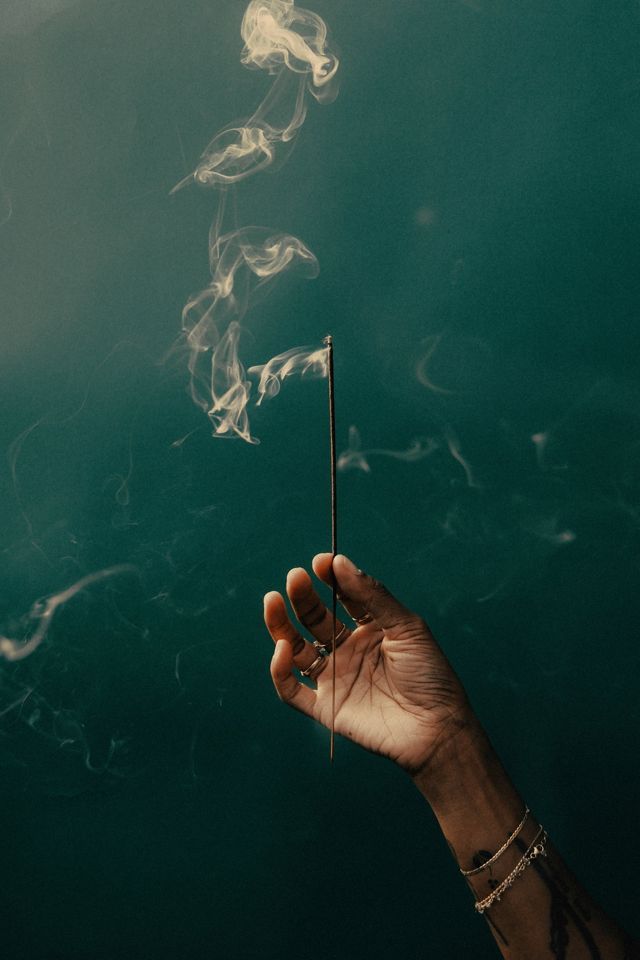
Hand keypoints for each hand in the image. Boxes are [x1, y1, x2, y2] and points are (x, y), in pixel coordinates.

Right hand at [264, 553, 475, 774]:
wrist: (438, 729)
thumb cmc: (430, 675)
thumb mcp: (406, 627)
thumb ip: (372, 596)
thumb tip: (340, 562)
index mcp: (371, 630)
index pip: (342, 598)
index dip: (330, 580)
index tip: (321, 562)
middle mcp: (349, 651)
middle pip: (315, 619)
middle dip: (303, 597)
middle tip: (294, 577)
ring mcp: (335, 679)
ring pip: (296, 649)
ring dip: (280, 625)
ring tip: (272, 600)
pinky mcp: (326, 708)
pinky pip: (292, 690)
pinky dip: (280, 670)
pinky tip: (283, 648)